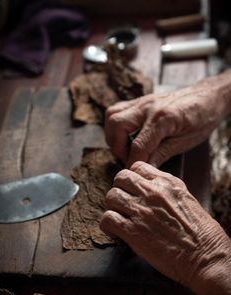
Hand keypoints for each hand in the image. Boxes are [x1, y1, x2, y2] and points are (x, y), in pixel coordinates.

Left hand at [100, 162, 230, 292]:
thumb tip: (148, 189)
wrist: (205, 257)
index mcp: (167, 182)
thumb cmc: (200, 232)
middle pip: (120, 178)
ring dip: (113, 207)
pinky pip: (107, 219)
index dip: (132, 179)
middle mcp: (152, 192)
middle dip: (120, 190)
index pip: (137, 167)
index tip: (132, 190)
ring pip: (111, 196)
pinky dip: (108, 225)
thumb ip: (165, 190)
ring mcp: (141, 210)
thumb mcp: (185, 199)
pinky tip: (116, 232)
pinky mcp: (132, 230)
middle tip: (123, 204)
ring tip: (120, 218)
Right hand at [105, 80, 224, 166]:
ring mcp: (142, 101)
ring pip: (112, 115)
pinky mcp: (140, 101)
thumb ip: (162, 154)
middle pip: (117, 125)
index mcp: (164, 118)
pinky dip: (116, 125)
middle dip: (117, 147)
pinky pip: (117, 110)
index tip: (132, 173)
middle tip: (127, 158)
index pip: (139, 145)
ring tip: (124, 147)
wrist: (207, 97)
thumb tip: (144, 168)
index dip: (133, 163)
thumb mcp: (186, 142)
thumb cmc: (202, 118)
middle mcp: (149, 106)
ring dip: (113, 135)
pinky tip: (126, 136)